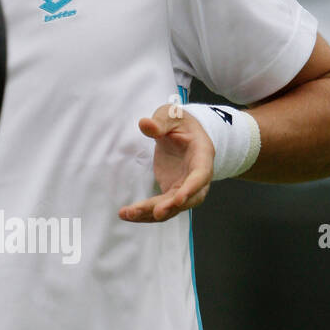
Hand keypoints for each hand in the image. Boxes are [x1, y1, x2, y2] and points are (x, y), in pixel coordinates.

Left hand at [119, 103, 213, 221]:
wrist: (185, 133)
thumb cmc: (181, 123)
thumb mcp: (171, 115)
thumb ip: (160, 121)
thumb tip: (145, 124)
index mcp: (202, 155)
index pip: (200, 176)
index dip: (190, 189)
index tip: (178, 200)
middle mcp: (197, 177)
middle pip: (186, 198)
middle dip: (169, 207)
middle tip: (153, 213)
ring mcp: (185, 187)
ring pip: (172, 208)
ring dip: (151, 214)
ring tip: (129, 214)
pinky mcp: (171, 192)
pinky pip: (160, 207)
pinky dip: (144, 213)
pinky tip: (127, 214)